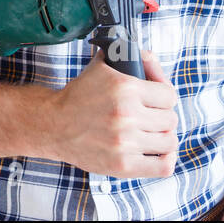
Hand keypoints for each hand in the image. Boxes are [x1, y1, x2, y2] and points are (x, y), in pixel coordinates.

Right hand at [42, 46, 179, 177]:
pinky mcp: (122, 165)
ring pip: (169, 141)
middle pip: (170, 119)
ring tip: (151, 134)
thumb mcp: (100, 67)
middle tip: (151, 116)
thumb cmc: (78, 96)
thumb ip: (126, 55)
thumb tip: (148, 57)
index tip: (157, 100)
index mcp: (125, 88)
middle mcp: (127, 115)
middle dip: (162, 116)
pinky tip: (156, 153)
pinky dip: (165, 161)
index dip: (164, 96)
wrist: (53, 124)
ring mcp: (125, 142)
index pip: (169, 95)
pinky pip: (162, 167)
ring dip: (162, 137)